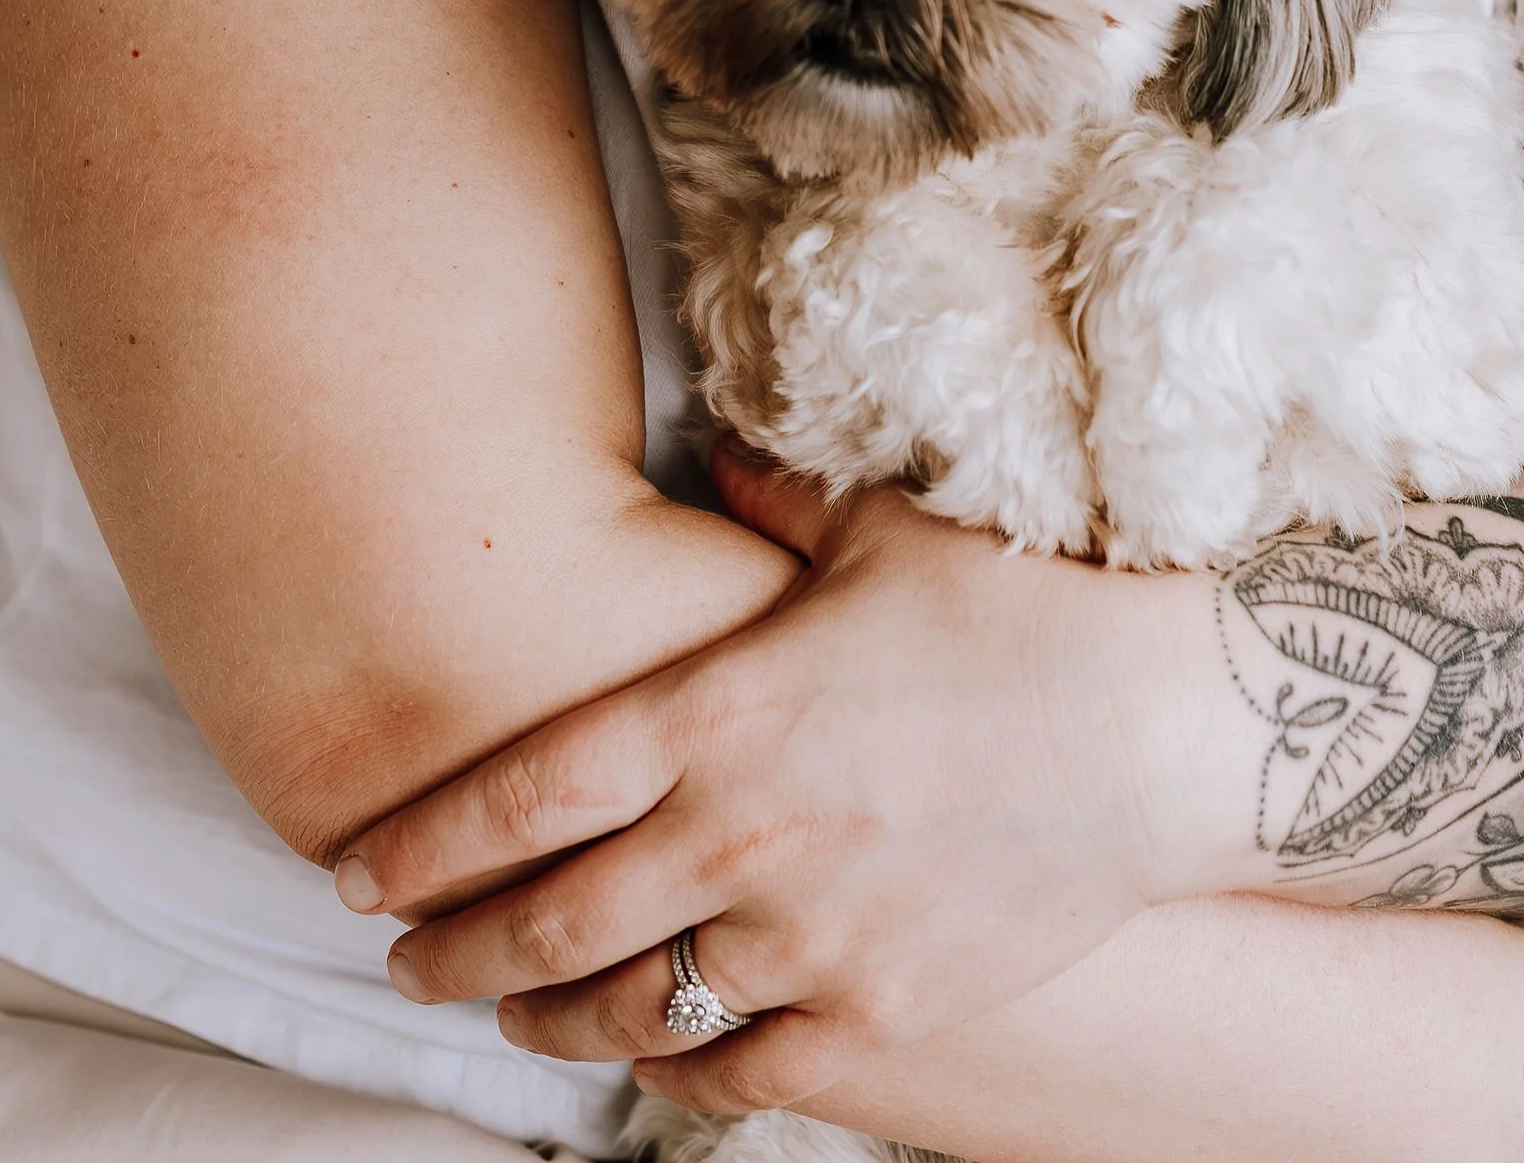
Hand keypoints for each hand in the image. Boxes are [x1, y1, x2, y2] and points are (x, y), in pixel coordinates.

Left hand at [339, 446, 1227, 1119]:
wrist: (1170, 726)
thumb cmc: (1021, 604)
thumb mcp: (876, 526)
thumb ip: (764, 498)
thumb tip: (700, 452)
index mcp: (722, 707)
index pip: (523, 793)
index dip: (423, 841)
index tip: (353, 868)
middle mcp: (743, 833)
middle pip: (546, 921)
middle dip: (455, 952)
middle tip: (403, 959)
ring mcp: (810, 934)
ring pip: (631, 1008)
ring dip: (552, 1019)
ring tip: (514, 1014)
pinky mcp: (882, 1006)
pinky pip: (743, 1071)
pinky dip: (684, 1072)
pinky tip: (657, 1061)